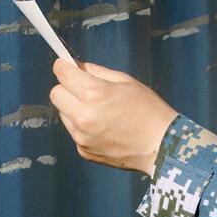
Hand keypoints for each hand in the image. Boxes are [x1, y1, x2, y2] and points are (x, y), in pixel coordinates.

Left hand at [50, 58, 177, 175]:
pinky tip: (104, 127)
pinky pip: (74, 131)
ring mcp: (81, 136)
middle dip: (66, 87)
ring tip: (100, 111)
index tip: (65, 65)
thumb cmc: (148, 109)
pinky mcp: (83, 150)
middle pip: (56, 94)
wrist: (160, 146)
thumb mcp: (126, 81)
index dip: (63, 67)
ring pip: (64, 113)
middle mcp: (83, 116)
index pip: (62, 74)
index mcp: (94, 94)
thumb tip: (76, 66)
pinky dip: (83, 126)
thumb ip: (97, 71)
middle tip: (83, 88)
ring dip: (74, 108)